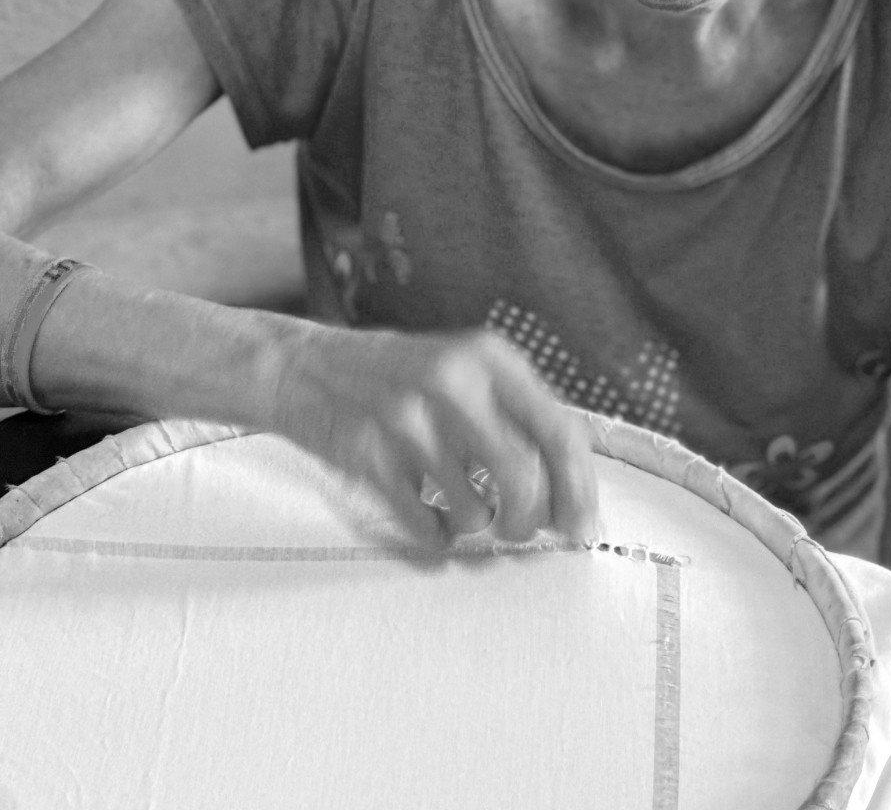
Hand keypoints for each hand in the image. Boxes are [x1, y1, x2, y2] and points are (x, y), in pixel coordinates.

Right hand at [264, 323, 599, 555]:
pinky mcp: (371, 457)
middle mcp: (455, 383)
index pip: (560, 430)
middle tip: (525, 530)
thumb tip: (570, 488)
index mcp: (491, 358)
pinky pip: (427, 526)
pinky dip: (437, 536)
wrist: (306, 368)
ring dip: (477, 527)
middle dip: (531, 520)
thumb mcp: (469, 369)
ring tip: (465, 509)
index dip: (578, 488)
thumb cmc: (402, 376)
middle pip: (523, 478)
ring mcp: (410, 420)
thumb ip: (520, 414)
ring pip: (475, 511)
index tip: (581, 523)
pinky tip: (431, 516)